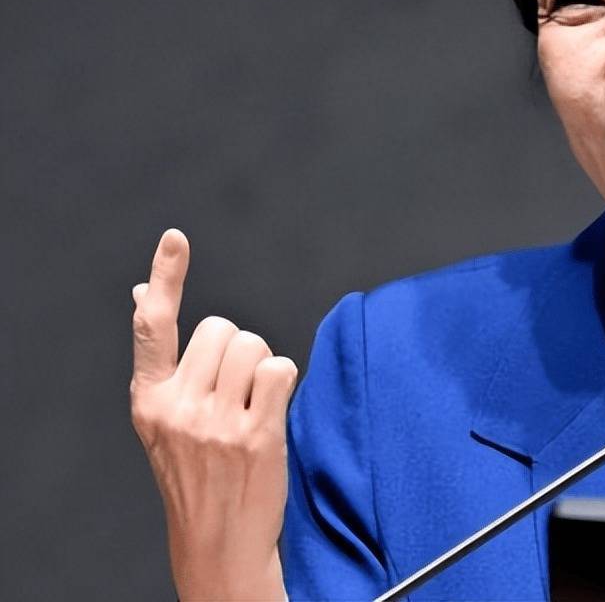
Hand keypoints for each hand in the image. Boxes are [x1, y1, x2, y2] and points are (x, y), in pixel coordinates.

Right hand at [130, 228, 295, 600]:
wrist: (218, 543)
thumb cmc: (197, 473)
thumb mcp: (165, 418)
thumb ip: (159, 359)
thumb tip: (143, 293)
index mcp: (149, 400)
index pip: (153, 327)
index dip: (165, 277)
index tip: (175, 239)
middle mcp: (177, 407)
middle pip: (223, 327)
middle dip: (237, 349)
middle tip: (234, 394)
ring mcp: (215, 422)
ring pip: (255, 345)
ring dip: (262, 366)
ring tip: (251, 408)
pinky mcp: (255, 434)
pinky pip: (281, 369)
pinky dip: (284, 384)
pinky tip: (271, 415)